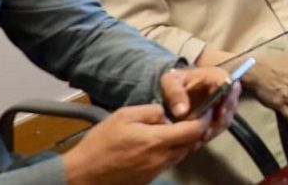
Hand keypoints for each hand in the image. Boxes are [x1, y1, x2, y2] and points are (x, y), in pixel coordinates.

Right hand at [62, 103, 210, 184]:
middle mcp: (161, 159)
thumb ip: (151, 112)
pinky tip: (155, 145)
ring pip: (180, 155)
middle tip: (189, 119)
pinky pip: (167, 164)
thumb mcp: (124, 115)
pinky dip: (168, 153)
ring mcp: (156, 172)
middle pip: (191, 144)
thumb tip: (167, 116)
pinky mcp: (149, 179)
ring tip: (170, 131)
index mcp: (157, 141)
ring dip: (181, 143)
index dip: (204, 119)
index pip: (194, 131)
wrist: (82, 175)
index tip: (205, 110)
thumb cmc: (101, 143)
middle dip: (194, 131)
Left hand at [157, 67, 237, 137]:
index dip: (227, 98)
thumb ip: (175, 93)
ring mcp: (222, 104)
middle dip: (222, 119)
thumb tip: (182, 112)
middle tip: (208, 131)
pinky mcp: (218, 116)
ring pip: (227, 117)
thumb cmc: (174, 82)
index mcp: (215, 76)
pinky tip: (200, 140)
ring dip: (217, 128)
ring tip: (202, 138)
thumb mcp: (170, 82)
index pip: (229, 84)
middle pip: (231, 104)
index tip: (218, 113)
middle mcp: (224, 89)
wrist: (173, 89)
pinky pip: (220, 125)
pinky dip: (212, 133)